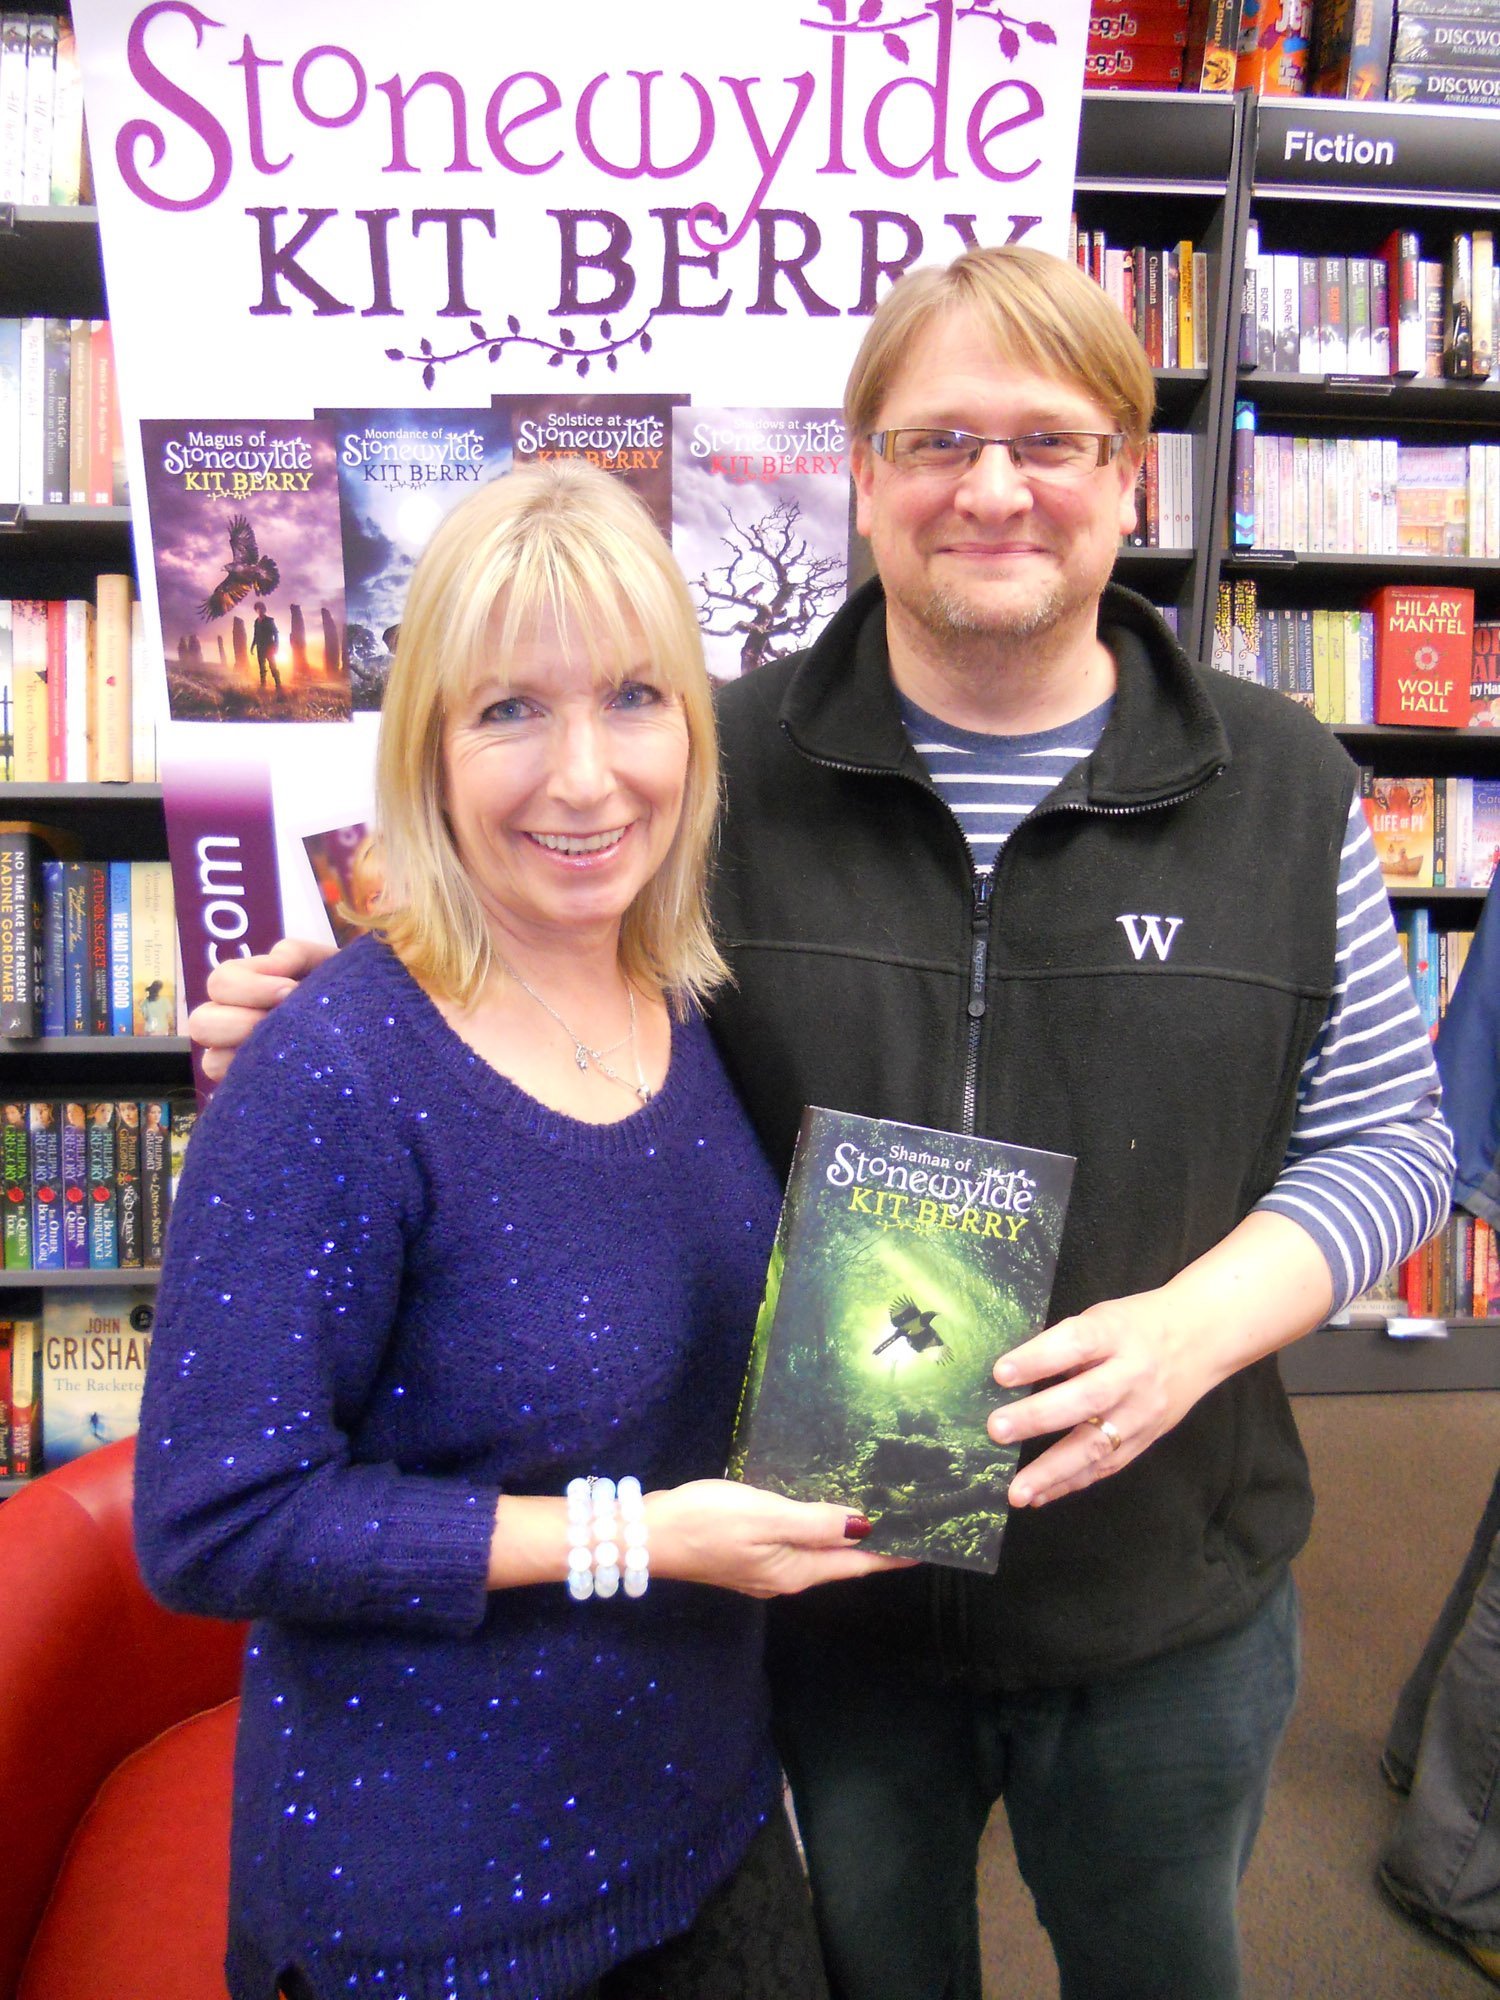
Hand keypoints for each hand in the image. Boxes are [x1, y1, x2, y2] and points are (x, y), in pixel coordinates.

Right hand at [189, 937, 334, 1079]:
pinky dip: (255, 1081)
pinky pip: (236, 1090)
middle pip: (202, 1023)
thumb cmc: (337, 991)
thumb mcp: (320, 962)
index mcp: (242, 987)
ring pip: (211, 1062)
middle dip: (243, 1022)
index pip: (220, 984)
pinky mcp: (250, 1088)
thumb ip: (293, 955)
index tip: (291, 990)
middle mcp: (230, 1022)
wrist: (360, 1025)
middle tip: (283, 1025)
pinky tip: (288, 1072)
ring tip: (286, 1050)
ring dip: (247, 1053)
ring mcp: (237, 1059)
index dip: (251, 987)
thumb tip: (272, 963)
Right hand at [649, 1479, 913, 1598]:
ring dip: (845, 1538)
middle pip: (840, 1563)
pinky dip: (817, 1532)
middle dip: (875, 1546)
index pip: (857, 1564)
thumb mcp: (766, 1515)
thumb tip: (864, 1527)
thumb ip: (816, 1522)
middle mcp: (785, 1577)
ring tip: (875, 1514)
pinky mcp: (745, 1557)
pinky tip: (820, 1513)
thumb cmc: (706, 1521)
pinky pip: (795, 1546)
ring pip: (817, 1555)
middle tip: (909, 1519)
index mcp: (796, 1571)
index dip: (892, 1554)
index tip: (928, 1542)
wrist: (643, 1535)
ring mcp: (764, 1570)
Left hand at [986, 1212, 1335, 1509]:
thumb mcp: (1103, 1317)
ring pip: (1098, 1445)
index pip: (1076, 1343)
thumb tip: (1009, 1377)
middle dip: (1038, 1418)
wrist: (1201, 1339)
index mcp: (1116, 1333)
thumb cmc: (1136, 1325)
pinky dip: (1071, 1483)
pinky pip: (1107, 1466)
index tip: (1000, 1373)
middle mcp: (1133, 1374)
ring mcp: (1142, 1412)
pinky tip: (1040, 1495)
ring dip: (1053, 1471)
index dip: (1039, 1358)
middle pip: (1086, 1398)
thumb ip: (1065, 1344)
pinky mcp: (1146, 1439)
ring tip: (1017, 1490)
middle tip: (996, 1431)